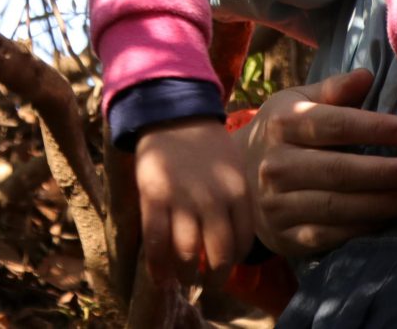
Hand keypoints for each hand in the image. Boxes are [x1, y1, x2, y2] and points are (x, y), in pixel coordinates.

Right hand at [134, 117, 253, 285]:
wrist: (173, 113)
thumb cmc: (206, 144)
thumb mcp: (234, 167)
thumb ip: (237, 200)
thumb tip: (235, 239)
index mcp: (237, 191)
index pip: (243, 242)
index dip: (235, 261)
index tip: (226, 265)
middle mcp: (213, 200)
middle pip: (219, 255)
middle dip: (215, 278)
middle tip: (210, 282)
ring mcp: (183, 200)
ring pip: (188, 255)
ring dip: (188, 276)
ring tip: (186, 279)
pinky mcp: (154, 198)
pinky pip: (156, 243)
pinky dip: (158, 267)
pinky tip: (161, 277)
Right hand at [237, 68, 396, 258]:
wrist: (236, 179)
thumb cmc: (282, 134)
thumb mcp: (298, 102)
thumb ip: (333, 89)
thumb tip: (367, 75)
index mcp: (283, 123)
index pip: (336, 125)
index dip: (377, 128)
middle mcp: (276, 164)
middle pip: (339, 170)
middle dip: (386, 172)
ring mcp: (277, 204)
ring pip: (337, 207)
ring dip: (383, 205)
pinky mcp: (284, 235)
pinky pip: (329, 235)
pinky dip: (363, 228)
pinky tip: (389, 218)